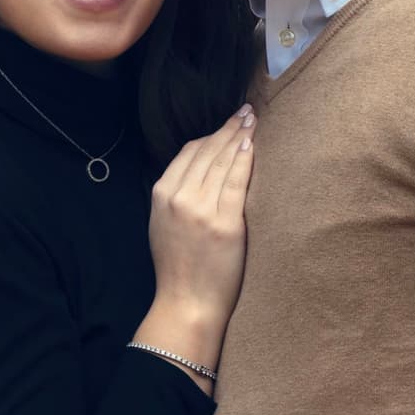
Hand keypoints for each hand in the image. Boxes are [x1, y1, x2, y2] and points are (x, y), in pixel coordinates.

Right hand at [142, 106, 255, 353]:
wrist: (187, 302)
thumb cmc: (179, 267)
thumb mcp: (162, 223)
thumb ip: (176, 195)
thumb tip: (200, 168)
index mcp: (161, 195)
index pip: (188, 153)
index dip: (210, 135)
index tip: (226, 124)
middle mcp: (179, 198)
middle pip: (207, 152)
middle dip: (228, 129)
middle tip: (246, 112)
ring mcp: (202, 210)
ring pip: (223, 162)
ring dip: (240, 137)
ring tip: (253, 121)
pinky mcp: (225, 223)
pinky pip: (238, 182)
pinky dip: (246, 160)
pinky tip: (253, 145)